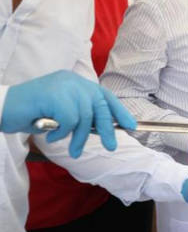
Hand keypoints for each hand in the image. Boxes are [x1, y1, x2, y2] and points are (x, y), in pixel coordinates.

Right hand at [1, 70, 135, 158]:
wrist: (0, 108)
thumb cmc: (29, 114)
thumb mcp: (60, 114)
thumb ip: (80, 116)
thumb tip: (104, 129)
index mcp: (76, 82)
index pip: (104, 95)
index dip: (119, 111)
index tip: (131, 126)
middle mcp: (72, 81)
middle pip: (99, 106)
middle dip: (107, 129)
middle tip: (111, 146)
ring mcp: (63, 86)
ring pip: (85, 117)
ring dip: (79, 138)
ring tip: (73, 150)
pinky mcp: (54, 95)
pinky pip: (69, 120)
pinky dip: (62, 133)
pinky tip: (51, 135)